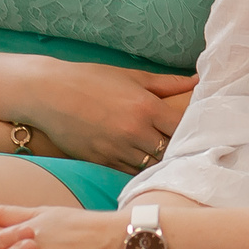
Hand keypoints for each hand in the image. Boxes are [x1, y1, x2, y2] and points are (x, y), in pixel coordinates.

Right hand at [12, 63, 195, 171]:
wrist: (48, 94)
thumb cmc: (90, 79)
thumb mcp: (131, 76)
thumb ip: (166, 83)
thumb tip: (197, 80)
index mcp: (146, 107)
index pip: (183, 127)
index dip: (195, 130)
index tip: (201, 130)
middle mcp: (134, 131)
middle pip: (171, 150)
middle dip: (181, 149)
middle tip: (191, 148)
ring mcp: (117, 149)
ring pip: (152, 165)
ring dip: (162, 162)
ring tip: (172, 159)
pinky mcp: (101, 161)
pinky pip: (130, 172)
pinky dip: (141, 170)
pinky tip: (147, 164)